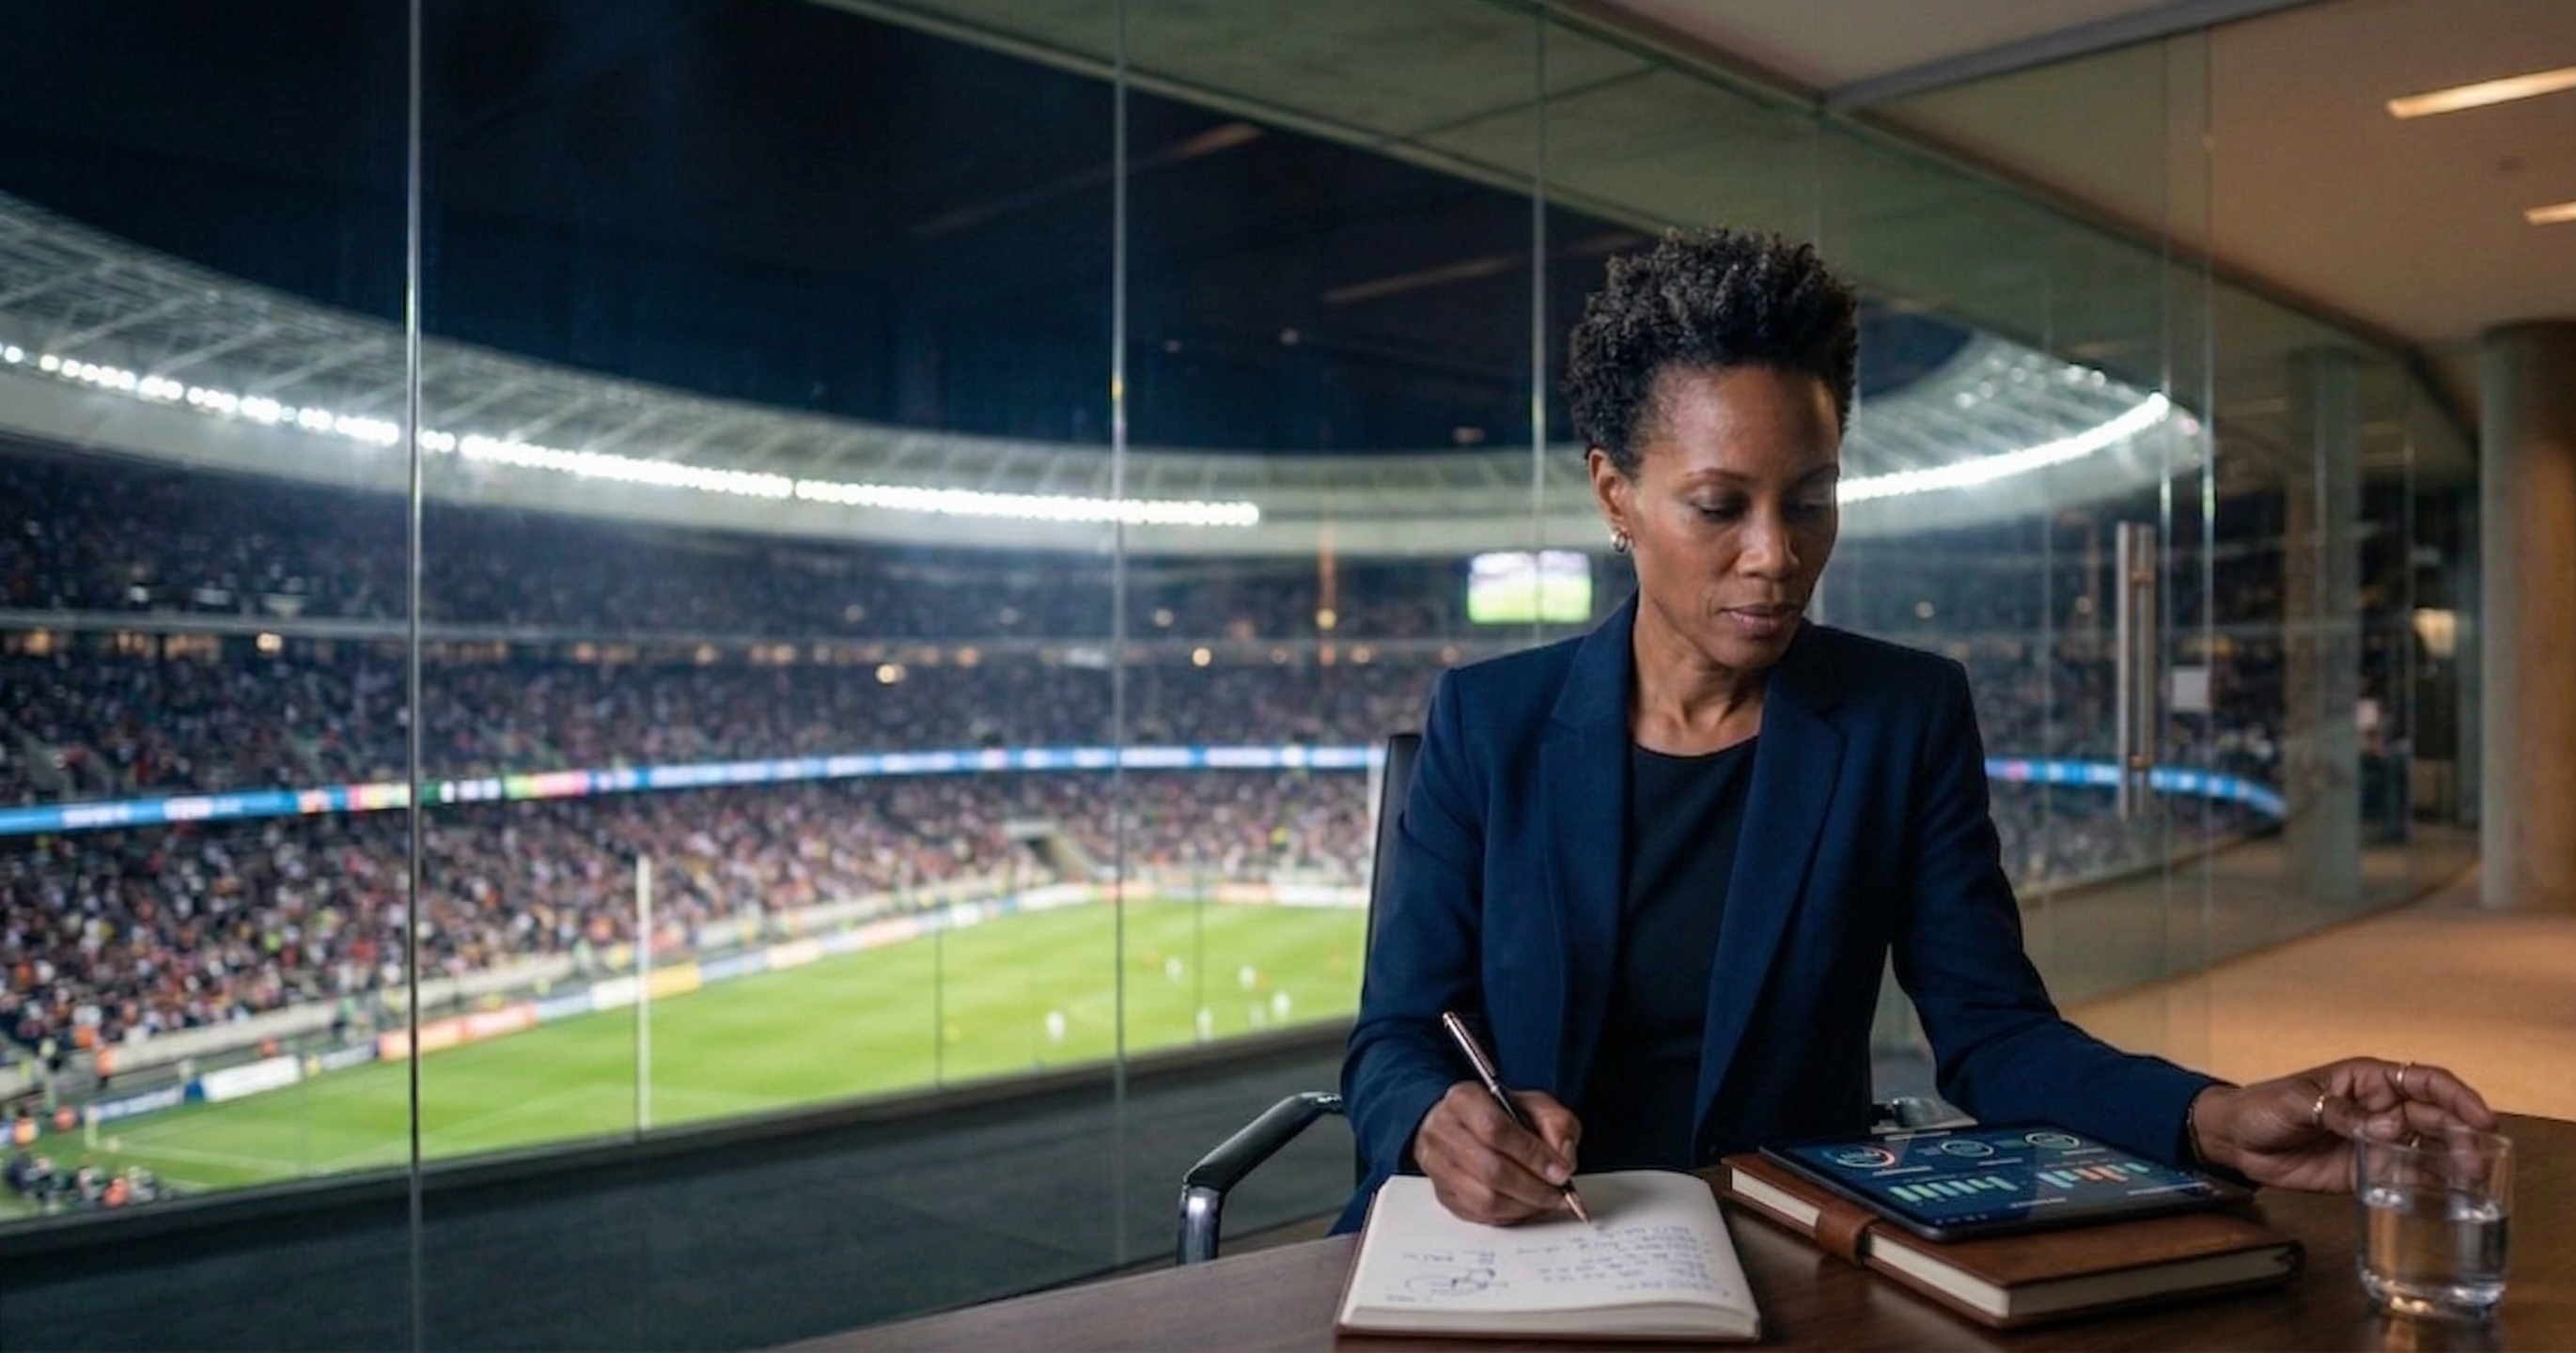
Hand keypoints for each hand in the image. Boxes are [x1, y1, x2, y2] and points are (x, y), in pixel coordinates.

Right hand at [1411, 1080, 1582, 1224]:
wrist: (1472, 1125)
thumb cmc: (1503, 1115)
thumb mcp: (1537, 1106)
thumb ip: (1557, 1124)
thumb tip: (1563, 1159)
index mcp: (1463, 1099)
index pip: (1494, 1129)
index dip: (1532, 1154)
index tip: (1561, 1170)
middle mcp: (1442, 1131)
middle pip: (1489, 1169)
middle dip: (1533, 1187)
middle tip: (1559, 1192)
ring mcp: (1437, 1165)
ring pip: (1484, 1198)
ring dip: (1524, 1205)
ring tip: (1547, 1200)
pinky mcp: (1442, 1193)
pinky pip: (1479, 1214)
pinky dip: (1510, 1215)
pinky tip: (1527, 1205)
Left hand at [2191, 1057, 2496, 1191]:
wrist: (2235, 1141)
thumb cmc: (2264, 1106)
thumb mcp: (2298, 1102)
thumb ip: (2342, 1113)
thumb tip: (2388, 1126)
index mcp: (2368, 1080)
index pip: (2424, 1080)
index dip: (2457, 1096)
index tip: (2481, 1118)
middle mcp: (2382, 1108)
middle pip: (2435, 1118)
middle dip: (2461, 1136)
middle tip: (2475, 1161)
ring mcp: (2378, 1141)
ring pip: (2427, 1148)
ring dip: (2452, 1162)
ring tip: (2470, 1181)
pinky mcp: (2368, 1171)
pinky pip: (2405, 1177)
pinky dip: (2427, 1186)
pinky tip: (2447, 1197)